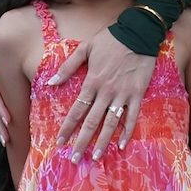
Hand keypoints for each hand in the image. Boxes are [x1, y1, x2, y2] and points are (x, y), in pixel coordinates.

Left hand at [52, 28, 157, 160]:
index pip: (77, 110)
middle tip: (74, 158)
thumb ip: (68, 67)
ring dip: (103, 141)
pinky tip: (122, 145)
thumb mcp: (85, 48)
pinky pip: (132, 117)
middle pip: (92, 122)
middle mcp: (106, 92)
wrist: (139, 33)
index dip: (67, 127)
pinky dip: (128, 132)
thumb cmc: (111, 39)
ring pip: (111, 123)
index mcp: (92, 82)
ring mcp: (123, 95)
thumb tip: (50, 83)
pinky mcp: (138, 94)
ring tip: (96, 157)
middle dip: (82, 141)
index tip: (60, 142)